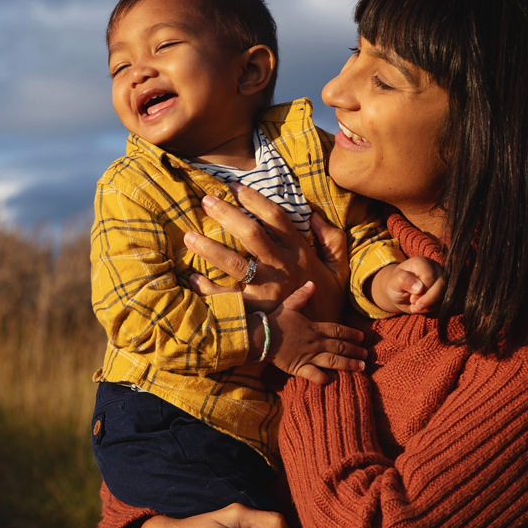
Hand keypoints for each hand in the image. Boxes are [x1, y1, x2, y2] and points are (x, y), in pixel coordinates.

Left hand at [184, 184, 349, 321]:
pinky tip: (194, 279)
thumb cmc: (328, 300)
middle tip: (206, 200)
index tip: (234, 186)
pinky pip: (229, 298)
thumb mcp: (339, 267)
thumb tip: (313, 215)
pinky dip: (209, 289)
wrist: (326, 341)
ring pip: (236, 264)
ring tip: (188, 236)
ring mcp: (269, 288)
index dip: (255, 198)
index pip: (276, 217)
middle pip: (252, 234)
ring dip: (210, 249)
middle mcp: (282, 266)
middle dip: (227, 214)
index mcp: (298, 251)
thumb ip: (332, 239)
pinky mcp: (258, 310)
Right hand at [267, 281, 366, 384]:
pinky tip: (332, 380)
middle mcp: (315, 342)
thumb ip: (302, 295)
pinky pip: (314, 374)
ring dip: (348, 364)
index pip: (338, 330)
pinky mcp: (299, 367)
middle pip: (340, 346)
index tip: (362, 337)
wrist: (259, 336)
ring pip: (333, 361)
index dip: (351, 333)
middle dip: (355, 350)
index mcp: (314, 327)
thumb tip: (312, 283)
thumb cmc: (274, 320)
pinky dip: (323, 378)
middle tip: (367, 355)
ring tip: (361, 367)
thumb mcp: (289, 305)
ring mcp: (308, 355)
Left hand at [371, 256, 445, 314]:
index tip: (412, 299)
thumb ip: (404, 281)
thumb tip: (419, 288)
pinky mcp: (447, 290)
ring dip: (431, 306)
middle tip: (414, 307)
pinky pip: (448, 302)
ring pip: (446, 294)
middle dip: (429, 300)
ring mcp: (444, 279)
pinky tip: (424, 308)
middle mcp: (436, 268)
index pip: (429, 276)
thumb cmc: (396, 284)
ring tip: (417, 307)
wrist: (400, 292)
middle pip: (442, 285)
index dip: (422, 291)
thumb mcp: (395, 282)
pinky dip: (436, 308)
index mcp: (422, 263)